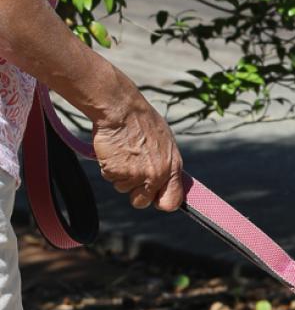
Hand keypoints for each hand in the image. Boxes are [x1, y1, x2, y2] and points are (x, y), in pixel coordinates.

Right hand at [91, 79, 183, 211]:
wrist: (120, 107)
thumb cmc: (142, 121)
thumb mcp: (166, 143)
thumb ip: (167, 167)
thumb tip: (168, 184)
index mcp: (171, 168)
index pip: (172, 201)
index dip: (161, 202)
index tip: (154, 198)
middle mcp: (156, 175)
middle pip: (142, 202)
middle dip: (135, 191)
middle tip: (131, 172)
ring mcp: (135, 175)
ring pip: (123, 189)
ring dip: (120, 175)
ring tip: (123, 153)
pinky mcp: (115, 171)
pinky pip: (109, 177)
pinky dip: (108, 166)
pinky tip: (113, 150)